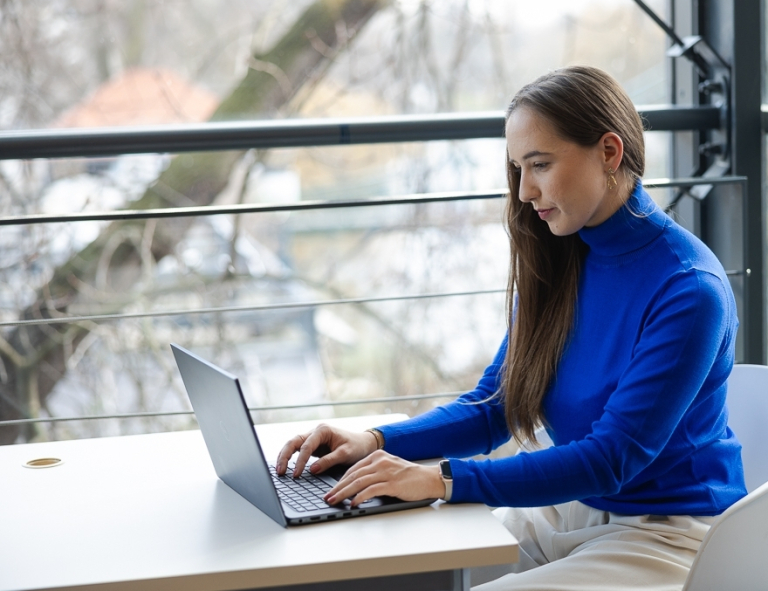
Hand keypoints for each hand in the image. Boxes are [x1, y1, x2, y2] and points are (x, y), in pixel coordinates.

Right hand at [275, 424, 377, 476]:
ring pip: (293, 445)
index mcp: (323, 430)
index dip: (300, 461)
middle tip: (280, 471)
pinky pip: (298, 450)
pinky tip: (285, 466)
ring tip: (279, 470)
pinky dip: (291, 458)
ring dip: (285, 456)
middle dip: (285, 456)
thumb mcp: (345, 454)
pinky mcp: (313, 446)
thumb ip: (328, 461)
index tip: (296, 474)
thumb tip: (312, 470)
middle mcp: (315, 432)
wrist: (363, 443)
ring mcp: (313, 438)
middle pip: (294, 442)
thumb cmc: (356, 446)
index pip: (306, 446)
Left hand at [324, 450, 444, 506]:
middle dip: (338, 488)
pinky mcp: (392, 483)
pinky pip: (371, 490)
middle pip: (353, 475)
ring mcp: (386, 472)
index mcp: (377, 456)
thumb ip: (374, 473)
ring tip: (334, 501)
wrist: (429, 479)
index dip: (340, 480)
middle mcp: (380, 461)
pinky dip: (360, 497)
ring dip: (344, 493)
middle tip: (327, 497)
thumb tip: (355, 486)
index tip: (331, 490)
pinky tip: (353, 503)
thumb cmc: (409, 477)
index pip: (353, 469)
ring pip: (359, 482)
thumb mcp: (389, 468)